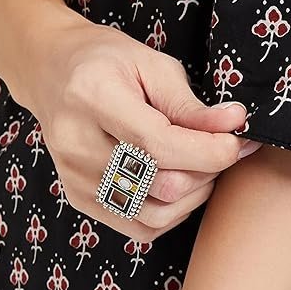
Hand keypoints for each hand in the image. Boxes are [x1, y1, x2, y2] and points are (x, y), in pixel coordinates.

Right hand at [10, 4, 261, 242]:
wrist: (53, 72)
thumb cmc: (107, 62)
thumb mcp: (153, 65)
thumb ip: (192, 104)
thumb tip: (234, 126)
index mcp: (93, 98)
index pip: (159, 145)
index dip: (209, 150)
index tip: (237, 140)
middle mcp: (77, 146)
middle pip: (160, 185)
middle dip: (207, 170)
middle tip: (221, 146)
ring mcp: (75, 179)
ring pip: (154, 216)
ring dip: (193, 195)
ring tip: (201, 163)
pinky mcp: (81, 200)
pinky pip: (140, 227)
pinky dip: (171, 211)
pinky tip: (179, 180)